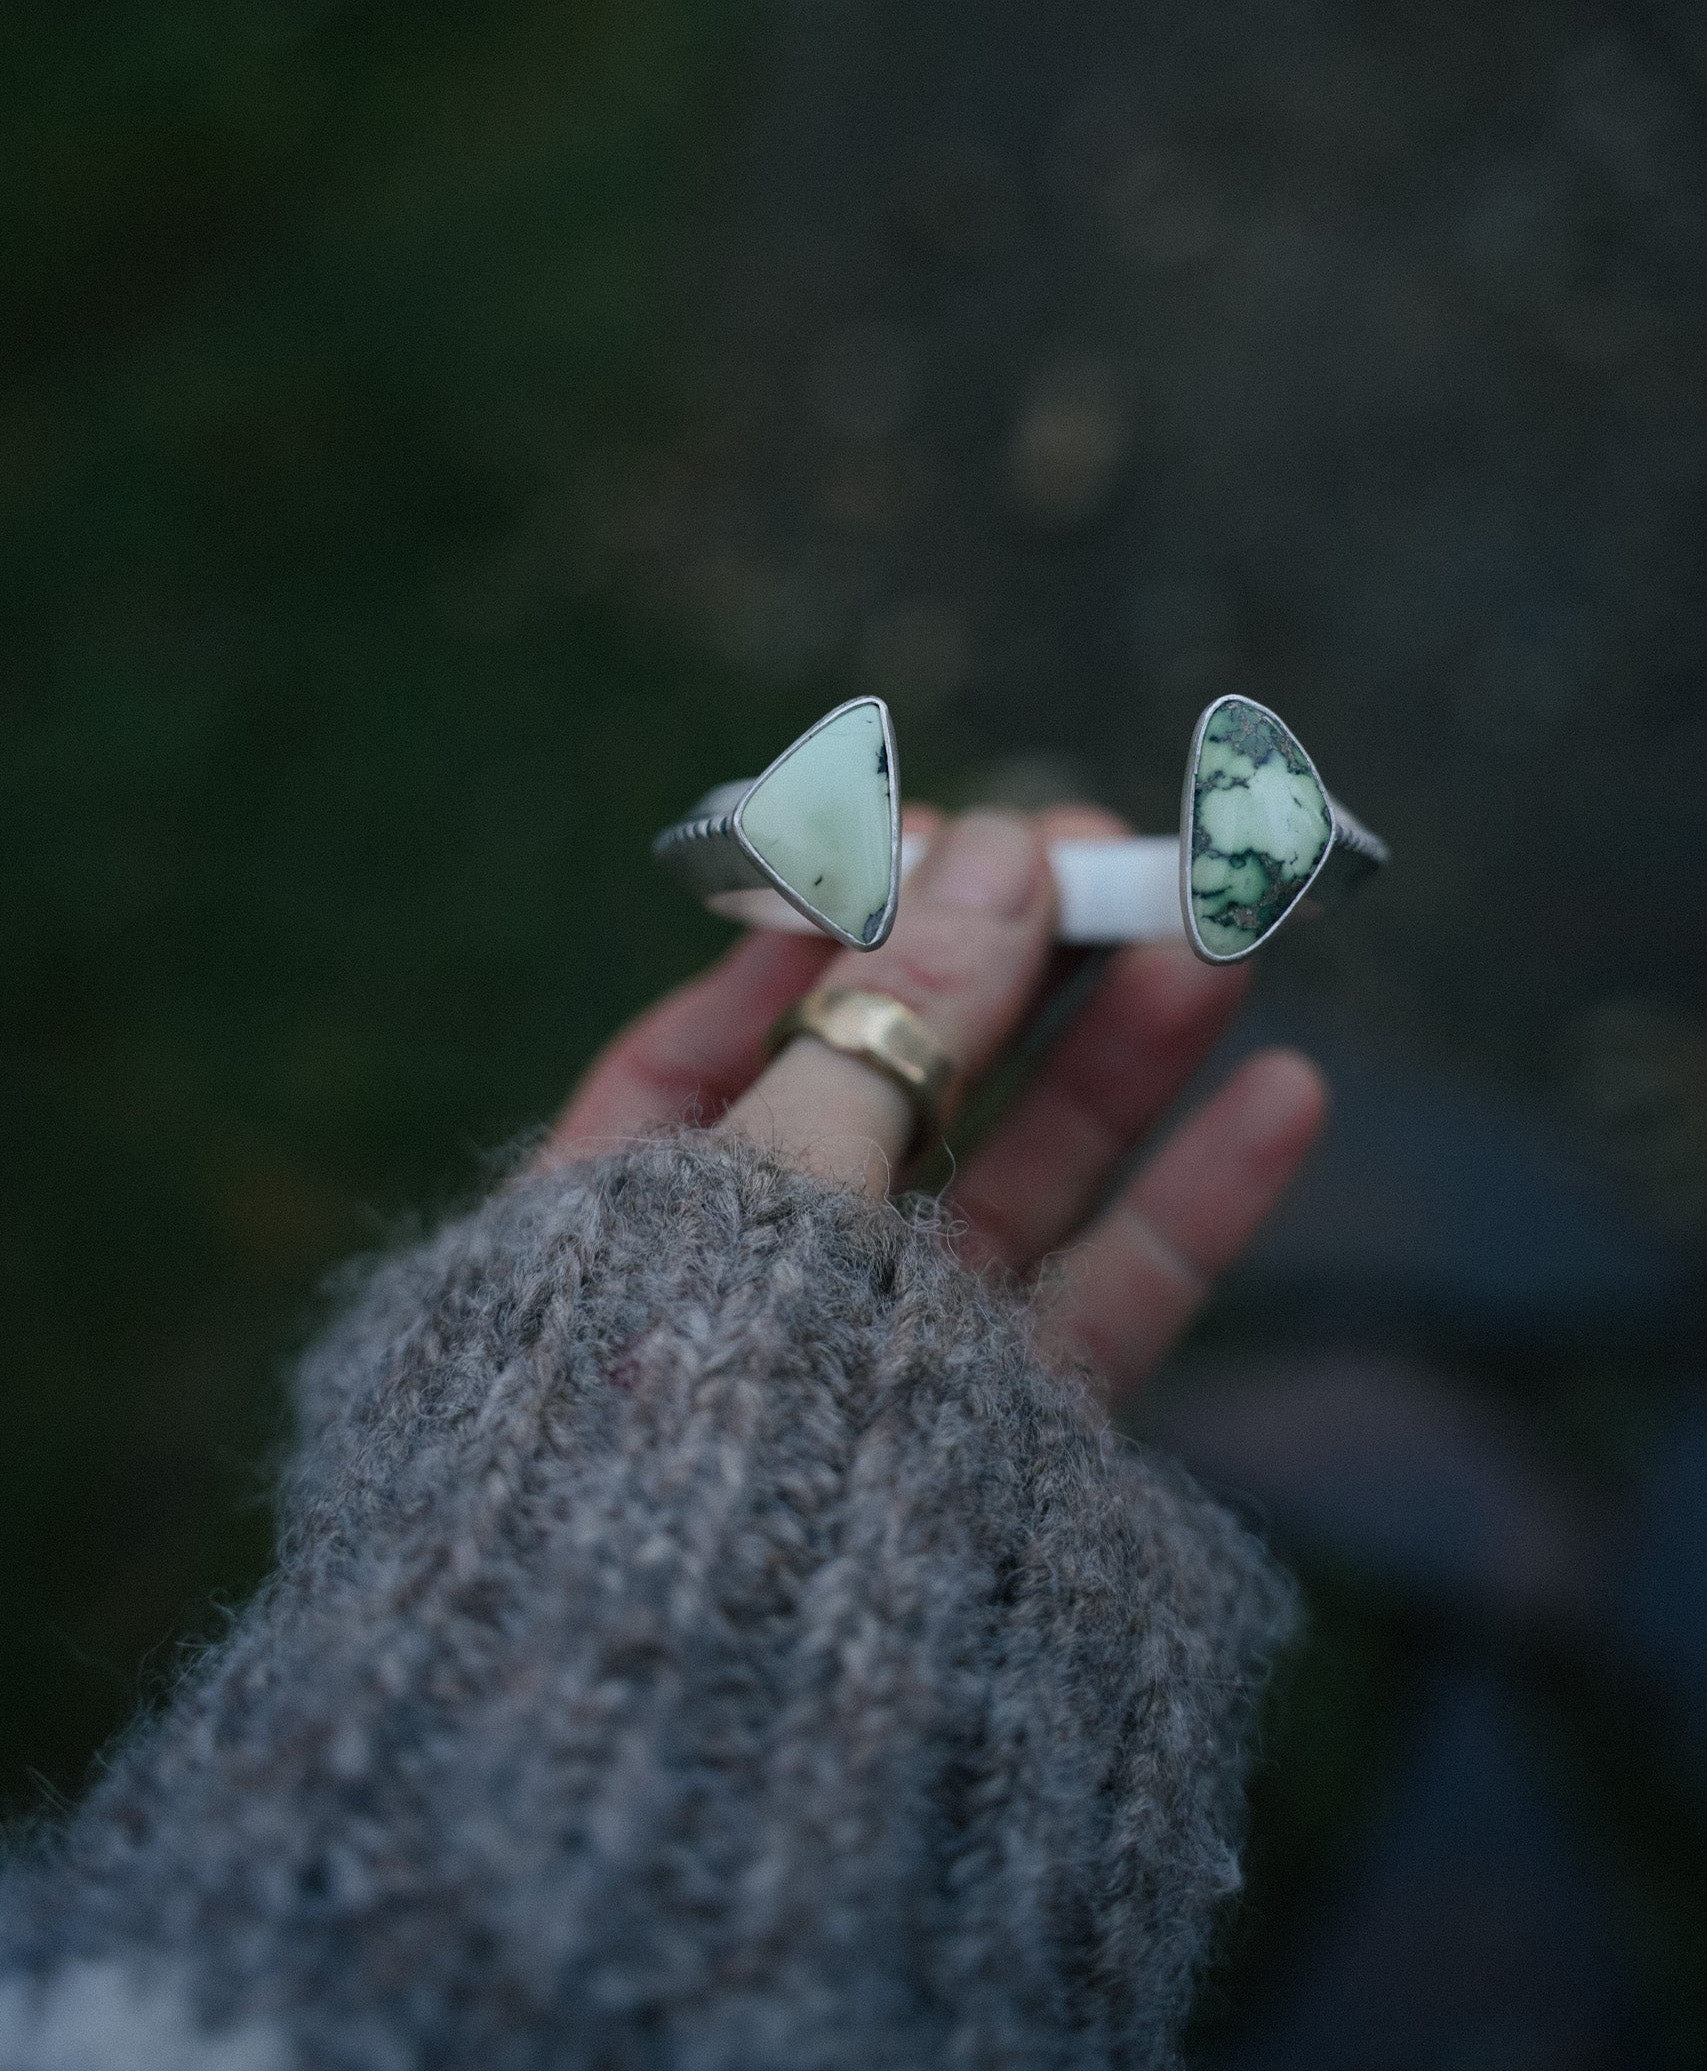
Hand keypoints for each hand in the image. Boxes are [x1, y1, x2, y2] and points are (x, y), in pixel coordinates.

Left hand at [548, 806, 1326, 1407]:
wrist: (694, 1754)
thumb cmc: (671, 1427)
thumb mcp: (764, 1188)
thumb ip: (887, 1026)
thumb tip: (993, 852)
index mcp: (622, 1218)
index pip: (727, 1031)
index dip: (837, 927)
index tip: (944, 837)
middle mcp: (753, 1287)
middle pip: (902, 1092)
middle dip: (1013, 968)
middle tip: (1118, 857)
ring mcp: (885, 1367)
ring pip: (1021, 1176)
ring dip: (1125, 1050)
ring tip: (1219, 929)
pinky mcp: (999, 1442)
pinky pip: (1103, 1297)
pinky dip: (1193, 1199)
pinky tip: (1281, 1097)